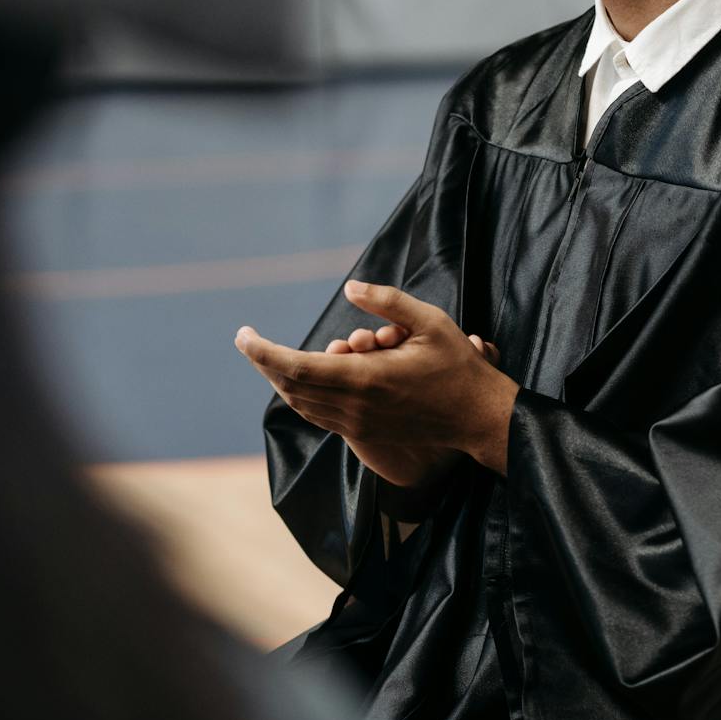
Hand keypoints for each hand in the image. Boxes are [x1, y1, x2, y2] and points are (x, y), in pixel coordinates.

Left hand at [236, 281, 519, 479]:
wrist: (477, 417)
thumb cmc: (457, 367)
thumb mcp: (430, 322)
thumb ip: (388, 302)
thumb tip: (349, 286)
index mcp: (366, 378)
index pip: (297, 366)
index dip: (263, 351)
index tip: (243, 335)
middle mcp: (355, 406)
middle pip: (290, 386)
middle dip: (264, 362)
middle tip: (248, 340)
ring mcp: (358, 424)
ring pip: (301, 404)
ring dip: (279, 380)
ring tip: (267, 356)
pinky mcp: (364, 432)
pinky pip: (318, 416)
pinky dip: (299, 396)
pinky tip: (297, 379)